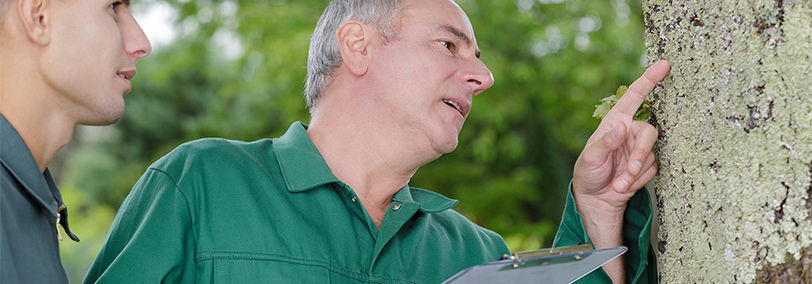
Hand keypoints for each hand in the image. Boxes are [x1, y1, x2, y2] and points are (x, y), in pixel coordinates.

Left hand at [573, 60, 669, 211]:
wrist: (596, 197)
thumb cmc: (588, 172)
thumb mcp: (590, 157)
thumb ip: (605, 142)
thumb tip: (623, 126)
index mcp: (615, 121)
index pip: (634, 96)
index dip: (649, 79)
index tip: (664, 64)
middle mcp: (630, 131)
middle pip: (649, 133)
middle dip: (641, 153)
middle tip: (630, 171)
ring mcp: (639, 148)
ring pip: (651, 154)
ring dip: (635, 173)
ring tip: (618, 184)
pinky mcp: (647, 164)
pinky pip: (653, 169)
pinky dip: (638, 180)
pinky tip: (624, 185)